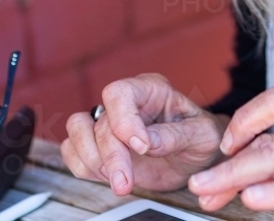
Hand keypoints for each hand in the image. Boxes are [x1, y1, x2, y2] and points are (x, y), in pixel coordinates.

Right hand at [61, 73, 227, 196]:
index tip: (142, 147)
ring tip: (117, 179)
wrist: (197, 157)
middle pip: (101, 121)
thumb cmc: (201, 137)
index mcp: (151, 89)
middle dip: (112, 156)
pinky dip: (82, 167)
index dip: (124, 121)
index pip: (120, 92)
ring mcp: (110, 123)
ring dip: (92, 159)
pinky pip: (72, 151)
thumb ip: (175, 135)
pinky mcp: (99, 147)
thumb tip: (147, 143)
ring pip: (77, 129)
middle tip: (126, 182)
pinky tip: (105, 177)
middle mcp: (126, 103)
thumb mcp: (201, 134)